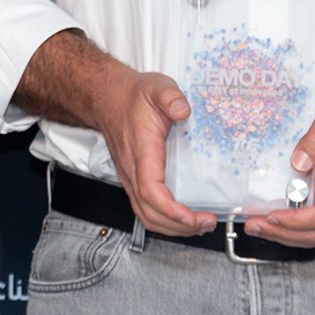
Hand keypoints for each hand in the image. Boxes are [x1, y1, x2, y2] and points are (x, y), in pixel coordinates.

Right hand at [89, 68, 216, 237]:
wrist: (107, 98)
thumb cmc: (132, 97)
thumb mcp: (155, 87)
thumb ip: (169, 96)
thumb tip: (183, 110)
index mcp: (141, 151)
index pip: (150, 190)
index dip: (170, 209)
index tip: (191, 216)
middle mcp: (133, 170)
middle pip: (149, 212)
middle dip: (178, 226)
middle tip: (206, 222)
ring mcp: (131, 177)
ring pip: (146, 215)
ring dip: (173, 228)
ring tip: (200, 225)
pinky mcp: (135, 180)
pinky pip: (146, 209)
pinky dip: (166, 221)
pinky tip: (184, 218)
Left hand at [243, 90, 314, 246]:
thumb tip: (298, 162)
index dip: (295, 222)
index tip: (271, 216)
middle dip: (283, 233)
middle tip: (253, 225)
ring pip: (313, 230)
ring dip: (284, 233)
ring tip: (255, 225)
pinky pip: (310, 218)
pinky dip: (289, 223)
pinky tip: (269, 216)